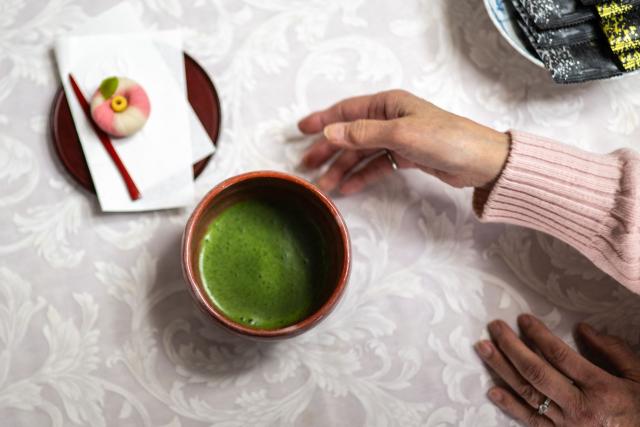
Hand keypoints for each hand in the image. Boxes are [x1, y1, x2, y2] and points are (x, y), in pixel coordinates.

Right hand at [297, 90, 509, 193]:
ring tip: (325, 185)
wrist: (480, 162)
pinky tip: (348, 187)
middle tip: (307, 165)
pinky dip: (362, 176)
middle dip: (328, 149)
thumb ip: (363, 134)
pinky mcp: (406, 157)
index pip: (347, 110)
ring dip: (343, 168)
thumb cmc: (445, 139)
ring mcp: (397, 138)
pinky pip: (376, 166)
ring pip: (362, 153)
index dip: (323, 120)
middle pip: (351, 134)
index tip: (300, 130)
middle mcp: (390, 118)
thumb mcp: (400, 134)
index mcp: (388, 104)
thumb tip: (330, 132)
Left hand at [475, 314, 639, 425]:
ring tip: (483, 348)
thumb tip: (583, 329)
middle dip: (511, 347)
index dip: (539, 335)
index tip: (522, 319)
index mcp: (601, 388)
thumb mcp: (638, 376)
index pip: (561, 356)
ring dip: (501, 369)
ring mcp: (567, 425)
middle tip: (494, 327)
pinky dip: (509, 405)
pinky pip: (529, 420)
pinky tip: (492, 389)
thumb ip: (612, 351)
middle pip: (536, 372)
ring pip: (527, 393)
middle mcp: (580, 407)